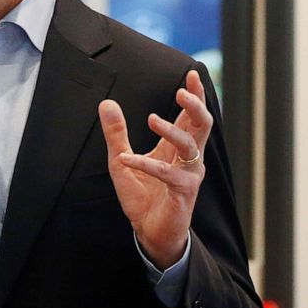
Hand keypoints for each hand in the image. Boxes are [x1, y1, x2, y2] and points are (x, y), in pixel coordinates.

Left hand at [98, 70, 210, 269]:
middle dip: (195, 106)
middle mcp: (189, 159)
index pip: (190, 117)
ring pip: (190, 146)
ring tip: (150, 118)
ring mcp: (189, 175)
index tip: (191, 74)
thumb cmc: (142, 196)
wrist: (150, 232)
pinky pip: (167, 174)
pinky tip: (127, 159)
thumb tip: (106, 103)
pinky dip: (146, 165)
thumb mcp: (121, 160)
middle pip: (202, 125)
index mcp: (177, 148)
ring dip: (171, 130)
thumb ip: (116, 134)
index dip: (194, 95)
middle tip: (181, 92)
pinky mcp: (183, 192)